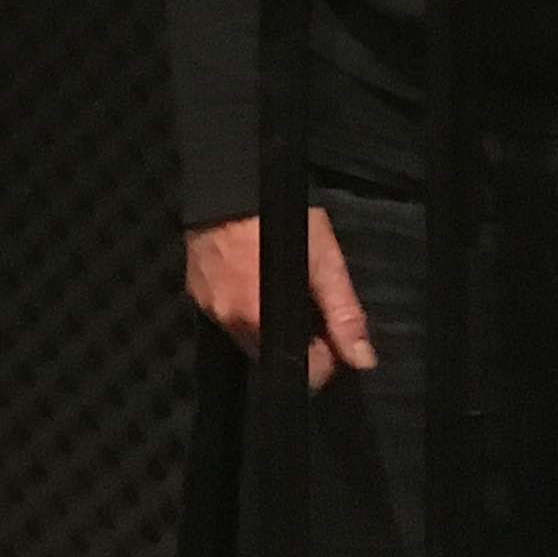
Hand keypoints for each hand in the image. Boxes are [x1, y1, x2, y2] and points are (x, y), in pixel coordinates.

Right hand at [184, 210, 381, 391]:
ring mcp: (210, 308)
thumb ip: (343, 314)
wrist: (228, 186)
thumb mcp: (324, 262)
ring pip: (248, 336)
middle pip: (272, 355)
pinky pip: (226, 315)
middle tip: (306, 303)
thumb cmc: (280, 220)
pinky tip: (252, 281)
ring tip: (279, 290)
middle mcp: (231, 322)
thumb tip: (362, 360)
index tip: (330, 334)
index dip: (325, 356)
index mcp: (262, 321)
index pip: (302, 370)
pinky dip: (243, 307)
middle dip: (294, 339)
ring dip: (267, 324)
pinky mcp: (196, 293)